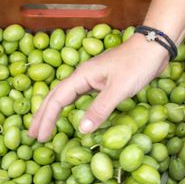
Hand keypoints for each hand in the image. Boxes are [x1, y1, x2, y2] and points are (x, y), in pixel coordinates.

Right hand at [28, 34, 168, 141]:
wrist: (153, 46)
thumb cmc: (137, 64)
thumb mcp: (119, 88)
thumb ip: (100, 109)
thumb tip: (82, 130)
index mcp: (81, 76)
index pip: (57, 100)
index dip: (46, 119)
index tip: (39, 137)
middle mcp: (81, 76)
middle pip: (54, 97)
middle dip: (41, 116)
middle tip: (31, 135)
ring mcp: (90, 78)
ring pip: (64, 96)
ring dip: (52, 112)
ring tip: (43, 126)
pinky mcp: (100, 82)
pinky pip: (77, 97)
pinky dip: (67, 108)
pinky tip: (68, 115)